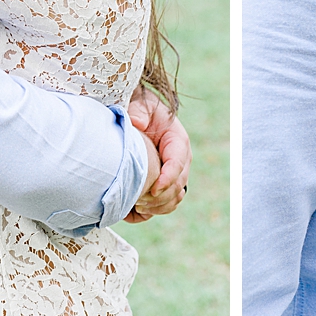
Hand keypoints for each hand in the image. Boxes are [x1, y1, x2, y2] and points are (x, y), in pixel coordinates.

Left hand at [125, 85, 190, 222]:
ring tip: (136, 205)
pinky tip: (134, 210)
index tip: (152, 189)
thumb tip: (137, 123)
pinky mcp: (165, 184)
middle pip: (177, 185)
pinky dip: (153, 211)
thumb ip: (138, 112)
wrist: (139, 115)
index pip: (178, 163)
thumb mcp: (140, 104)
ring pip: (174, 199)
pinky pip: (166, 205)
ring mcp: (174, 174)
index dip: (167, 178)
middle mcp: (180, 160)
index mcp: (178, 141)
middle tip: (137, 200)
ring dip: (156, 206)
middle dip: (159, 196)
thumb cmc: (141, 109)